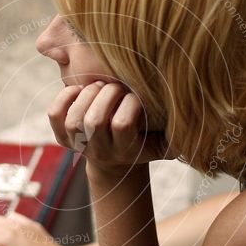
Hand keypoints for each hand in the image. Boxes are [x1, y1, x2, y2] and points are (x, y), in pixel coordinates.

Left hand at [47, 81, 171, 175]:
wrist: (117, 160)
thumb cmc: (147, 140)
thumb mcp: (167, 142)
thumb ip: (179, 136)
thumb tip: (190, 128)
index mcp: (126, 151)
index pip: (122, 124)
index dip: (130, 103)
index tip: (137, 96)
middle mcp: (100, 152)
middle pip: (94, 121)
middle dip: (107, 93)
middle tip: (117, 86)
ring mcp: (79, 146)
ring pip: (74, 119)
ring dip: (87, 94)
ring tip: (100, 86)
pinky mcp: (63, 138)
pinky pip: (55, 115)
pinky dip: (65, 97)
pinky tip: (80, 89)